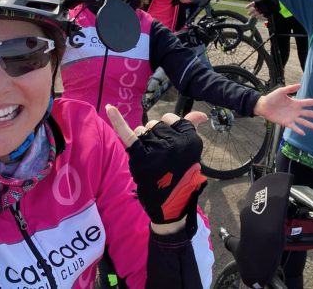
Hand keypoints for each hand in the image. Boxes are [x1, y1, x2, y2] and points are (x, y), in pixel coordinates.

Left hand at [107, 105, 207, 225]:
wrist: (171, 204)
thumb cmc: (181, 174)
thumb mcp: (191, 151)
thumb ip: (192, 127)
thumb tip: (202, 114)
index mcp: (190, 139)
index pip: (171, 118)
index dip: (168, 129)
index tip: (170, 143)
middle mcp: (174, 143)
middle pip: (155, 124)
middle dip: (155, 135)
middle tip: (160, 155)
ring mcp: (157, 149)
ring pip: (142, 130)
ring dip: (143, 140)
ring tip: (151, 158)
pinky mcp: (140, 157)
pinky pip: (127, 135)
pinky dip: (117, 121)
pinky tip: (109, 108)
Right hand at [247, 0, 279, 18]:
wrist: (280, 8)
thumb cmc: (273, 2)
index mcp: (262, 1)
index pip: (255, 3)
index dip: (250, 5)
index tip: (246, 7)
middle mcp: (262, 6)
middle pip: (255, 8)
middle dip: (251, 10)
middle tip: (248, 13)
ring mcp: (264, 10)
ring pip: (257, 12)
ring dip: (254, 14)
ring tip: (252, 16)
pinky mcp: (266, 14)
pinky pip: (261, 16)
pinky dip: (258, 16)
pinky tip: (256, 17)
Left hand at [253, 84, 312, 134]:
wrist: (263, 106)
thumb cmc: (272, 97)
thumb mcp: (281, 91)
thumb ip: (290, 88)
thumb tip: (300, 85)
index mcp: (296, 102)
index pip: (309, 102)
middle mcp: (296, 111)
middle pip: (309, 113)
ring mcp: (292, 117)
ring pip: (304, 121)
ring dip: (311, 125)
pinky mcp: (286, 122)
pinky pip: (294, 127)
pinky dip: (298, 130)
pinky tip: (304, 133)